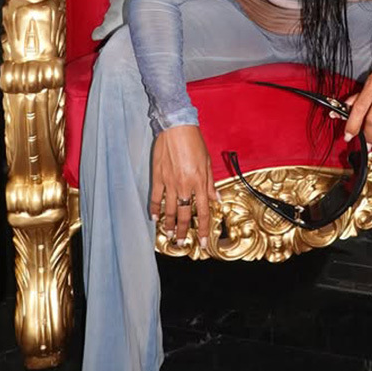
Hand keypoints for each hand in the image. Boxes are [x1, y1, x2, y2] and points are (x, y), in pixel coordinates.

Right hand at [150, 125, 217, 248]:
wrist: (176, 127)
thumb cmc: (194, 142)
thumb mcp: (207, 162)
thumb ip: (211, 184)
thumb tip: (217, 200)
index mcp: (199, 182)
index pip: (202, 211)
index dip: (203, 228)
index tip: (202, 242)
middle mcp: (184, 185)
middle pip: (183, 214)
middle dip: (183, 231)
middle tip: (181, 243)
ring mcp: (170, 182)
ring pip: (169, 209)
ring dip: (168, 225)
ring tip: (168, 235)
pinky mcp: (158, 176)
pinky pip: (156, 197)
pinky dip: (155, 209)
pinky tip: (154, 218)